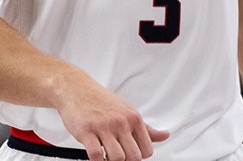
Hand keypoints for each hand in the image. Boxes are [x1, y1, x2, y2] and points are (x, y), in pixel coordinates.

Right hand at [54, 73, 169, 160]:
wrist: (78, 89)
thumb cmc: (103, 102)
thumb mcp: (129, 111)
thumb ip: (146, 128)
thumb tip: (165, 136)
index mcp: (134, 118)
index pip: (147, 149)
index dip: (140, 157)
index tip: (131, 155)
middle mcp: (121, 122)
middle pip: (134, 156)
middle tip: (120, 158)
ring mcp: (104, 127)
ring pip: (117, 158)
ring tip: (107, 157)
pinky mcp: (86, 131)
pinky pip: (96, 155)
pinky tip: (96, 156)